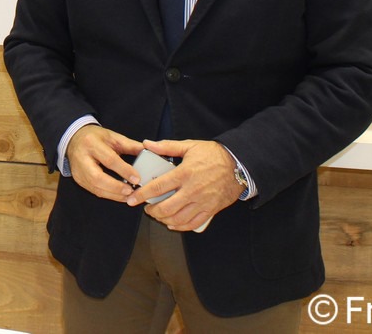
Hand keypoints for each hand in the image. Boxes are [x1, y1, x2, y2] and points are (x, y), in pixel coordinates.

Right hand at [66, 124, 143, 201]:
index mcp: (91, 143)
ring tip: (128, 196)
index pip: (109, 159)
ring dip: (113, 194)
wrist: (74, 139)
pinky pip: (94, 191)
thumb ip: (129, 145)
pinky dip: (108, 195)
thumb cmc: (95, 138)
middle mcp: (82, 158)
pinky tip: (119, 196)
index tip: (137, 179)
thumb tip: (147, 152)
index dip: (123, 170)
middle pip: (97, 177)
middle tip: (131, 191)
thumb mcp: (112, 137)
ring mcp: (78, 171)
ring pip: (95, 188)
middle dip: (116, 187)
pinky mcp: (79, 180)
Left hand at [127, 138, 242, 230]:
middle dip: (152, 211)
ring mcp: (202, 202)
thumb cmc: (213, 155)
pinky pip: (193, 223)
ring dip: (164, 219)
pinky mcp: (211, 210)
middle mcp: (192, 190)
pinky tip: (173, 223)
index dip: (143, 195)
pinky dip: (180, 226)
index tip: (132, 199)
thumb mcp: (189, 146)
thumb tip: (148, 144)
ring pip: (179, 218)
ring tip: (157, 215)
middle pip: (167, 208)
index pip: (159, 187)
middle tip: (146, 208)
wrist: (239, 164)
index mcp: (185, 173)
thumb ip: (167, 147)